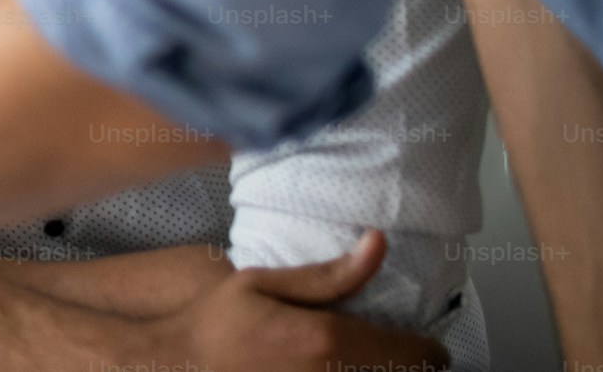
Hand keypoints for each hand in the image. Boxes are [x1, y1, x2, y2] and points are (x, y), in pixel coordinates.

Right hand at [151, 231, 450, 370]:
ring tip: (360, 363)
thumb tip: (378, 243)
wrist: (175, 366)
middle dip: (405, 366)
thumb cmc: (213, 325)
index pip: (421, 355)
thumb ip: (328, 274)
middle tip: (384, 352)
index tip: (416, 340)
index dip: (427, 347)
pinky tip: (328, 371)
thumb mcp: (260, 284)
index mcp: (329, 341)